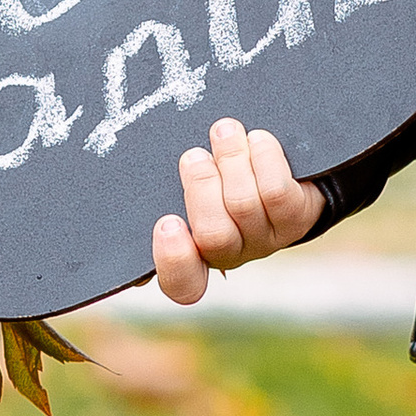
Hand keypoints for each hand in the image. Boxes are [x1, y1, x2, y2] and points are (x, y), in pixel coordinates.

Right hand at [152, 118, 321, 304]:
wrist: (286, 168)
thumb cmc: (220, 173)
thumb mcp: (184, 184)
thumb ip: (162, 193)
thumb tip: (119, 204)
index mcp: (195, 253)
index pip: (182, 284)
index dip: (173, 260)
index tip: (167, 223)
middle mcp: (231, 255)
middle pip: (213, 234)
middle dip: (202, 185)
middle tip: (195, 156)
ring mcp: (266, 240)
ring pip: (244, 205)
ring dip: (231, 160)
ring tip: (225, 132)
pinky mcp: (296, 219)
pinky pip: (276, 192)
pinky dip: (264, 159)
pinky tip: (257, 141)